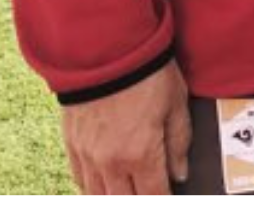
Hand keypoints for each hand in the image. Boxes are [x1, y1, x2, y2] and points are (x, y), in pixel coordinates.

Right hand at [60, 60, 191, 194]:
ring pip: (99, 196)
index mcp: (140, 153)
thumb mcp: (176, 104)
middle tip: (152, 193)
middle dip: (141, 201)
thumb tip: (180, 172)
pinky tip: (105, 185)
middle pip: (124, 203)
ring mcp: (88, 155)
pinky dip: (94, 187)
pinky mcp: (72, 144)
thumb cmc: (147, 73)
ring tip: (131, 192)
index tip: (172, 200)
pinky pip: (80, 180)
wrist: (106, 50)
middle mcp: (110, 162)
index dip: (165, 201)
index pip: (154, 196)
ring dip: (116, 198)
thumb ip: (179, 143)